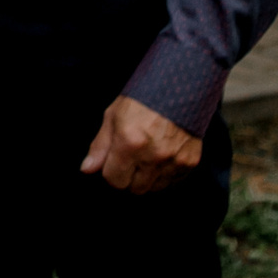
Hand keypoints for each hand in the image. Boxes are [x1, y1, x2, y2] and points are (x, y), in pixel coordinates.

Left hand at [80, 96, 201, 193]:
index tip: (113, 162)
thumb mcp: (112, 116)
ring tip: (147, 156)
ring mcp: (174, 161)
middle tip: (130, 159)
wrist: (180, 88)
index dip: (110, 171)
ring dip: (147, 178)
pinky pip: (173, 181)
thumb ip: (100, 146)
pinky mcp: (190, 162)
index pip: (114, 180)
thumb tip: (87, 169)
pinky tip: (162, 156)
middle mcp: (153, 156)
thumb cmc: (142, 100)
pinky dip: (165, 174)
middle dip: (128, 177)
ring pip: (154, 188)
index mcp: (129, 143)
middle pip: (135, 188)